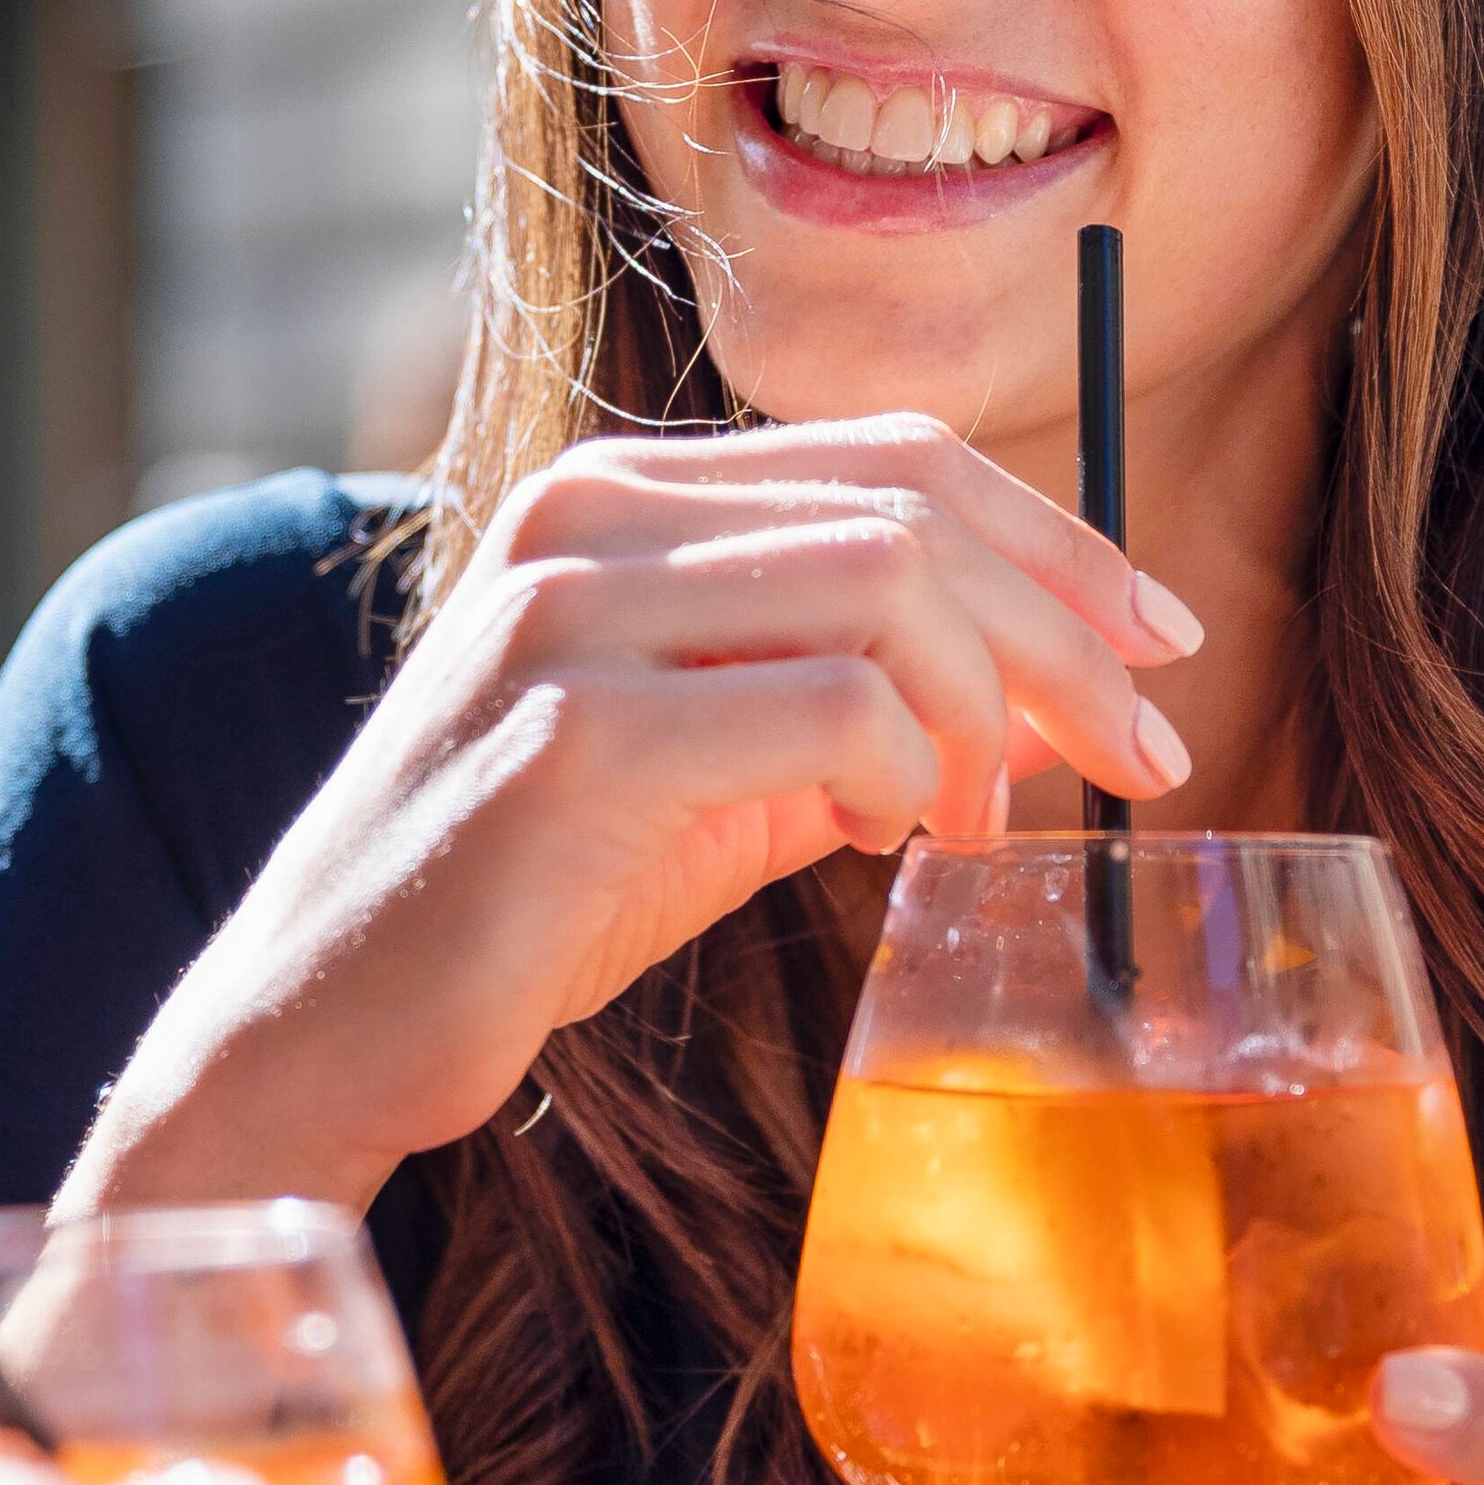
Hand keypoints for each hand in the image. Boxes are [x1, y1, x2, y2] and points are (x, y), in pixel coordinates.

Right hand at [80, 418, 1198, 1208]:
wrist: (325, 1029)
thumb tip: (1054, 695)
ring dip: (987, 717)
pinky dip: (903, 779)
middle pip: (913, 511)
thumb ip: (860, 704)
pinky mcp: (571, 739)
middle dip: (1066, 636)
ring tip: (985, 830)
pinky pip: (827, 710)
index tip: (1157, 643)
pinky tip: (890, 850)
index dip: (1056, 539)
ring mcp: (568, 618)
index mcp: (618, 499)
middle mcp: (584, 520)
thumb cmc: (527, 901)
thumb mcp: (717, 771)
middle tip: (1145, 756)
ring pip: (886, 590)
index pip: (894, 456)